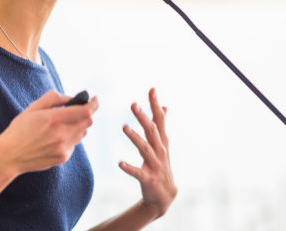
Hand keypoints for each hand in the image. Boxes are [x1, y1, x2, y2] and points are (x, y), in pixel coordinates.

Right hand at [0, 90, 97, 173]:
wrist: (9, 156)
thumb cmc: (19, 130)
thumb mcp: (33, 108)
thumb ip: (53, 98)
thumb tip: (70, 98)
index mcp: (54, 119)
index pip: (85, 111)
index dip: (94, 104)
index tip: (95, 99)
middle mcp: (62, 134)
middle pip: (87, 122)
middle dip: (86, 113)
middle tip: (78, 109)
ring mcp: (63, 148)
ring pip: (82, 133)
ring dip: (78, 125)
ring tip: (63, 124)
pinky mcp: (63, 157)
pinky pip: (74, 144)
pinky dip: (71, 137)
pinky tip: (56, 137)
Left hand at [120, 88, 176, 217]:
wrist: (165, 196)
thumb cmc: (161, 166)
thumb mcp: (163, 144)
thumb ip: (162, 125)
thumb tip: (165, 106)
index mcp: (162, 142)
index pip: (159, 120)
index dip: (155, 105)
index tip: (152, 89)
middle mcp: (160, 151)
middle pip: (152, 131)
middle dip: (143, 117)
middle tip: (133, 104)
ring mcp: (155, 165)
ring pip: (145, 149)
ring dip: (135, 138)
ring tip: (124, 127)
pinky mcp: (148, 179)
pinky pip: (138, 173)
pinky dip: (129, 168)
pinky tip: (119, 163)